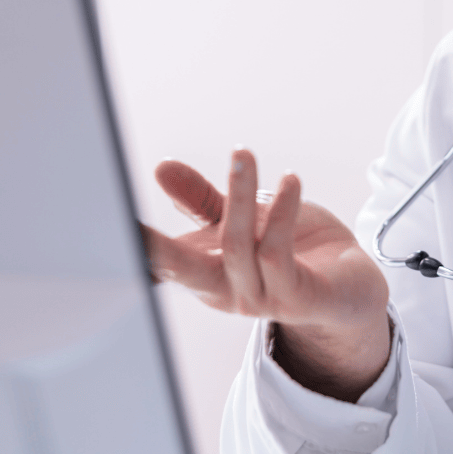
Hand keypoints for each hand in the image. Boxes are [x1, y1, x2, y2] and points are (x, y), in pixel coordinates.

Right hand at [142, 149, 391, 400]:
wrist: (350, 287)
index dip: (131, 244)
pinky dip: (281, 211)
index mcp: (204, 275)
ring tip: (243, 154)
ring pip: (237, 246)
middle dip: (151, 245)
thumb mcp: (243, 219)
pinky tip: (289, 180)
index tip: (103, 219)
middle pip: (179, 269)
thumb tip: (161, 168)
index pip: (157, 263)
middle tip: (126, 216)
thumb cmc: (292, 252)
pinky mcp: (297, 297)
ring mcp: (260, 299)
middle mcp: (225, 291)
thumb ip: (202, 200)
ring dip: (240, 195)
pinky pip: (278, 252)